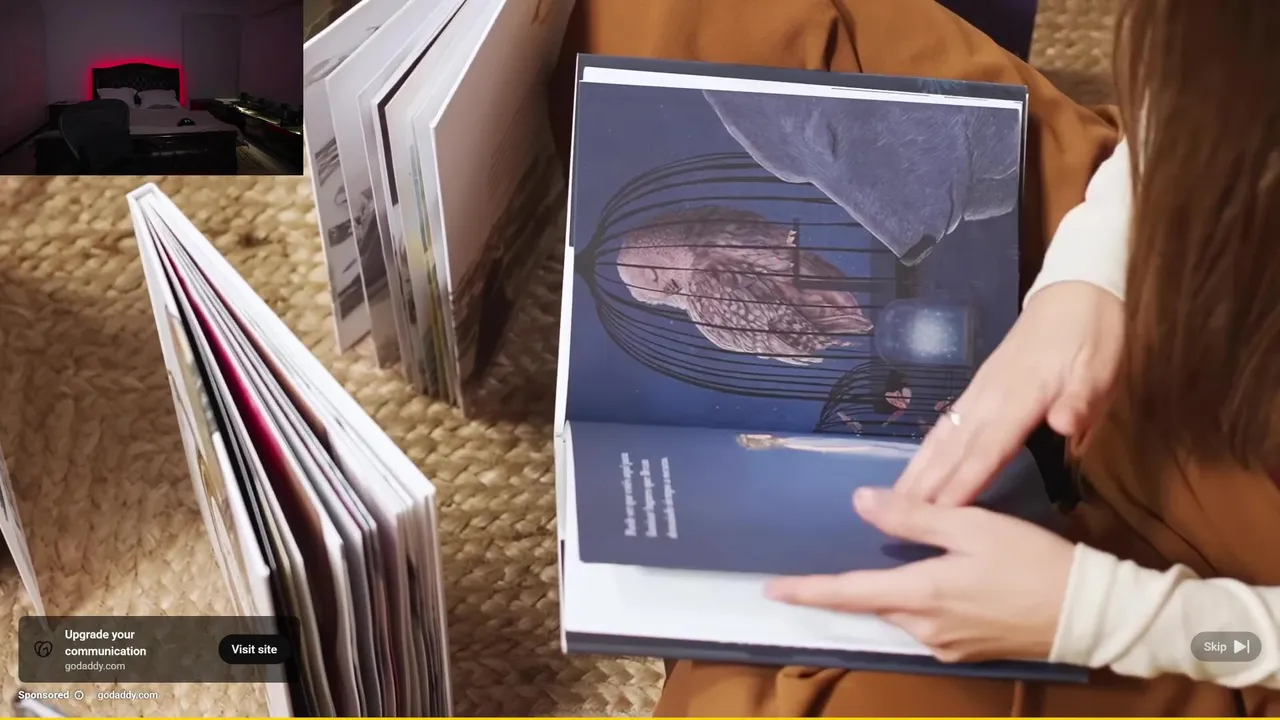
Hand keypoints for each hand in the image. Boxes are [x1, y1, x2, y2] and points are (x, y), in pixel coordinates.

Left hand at [766, 487, 1073, 662]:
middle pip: (871, 605)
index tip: (770, 590)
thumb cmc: (1032, 561)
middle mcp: (925, 628)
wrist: (1089, 614)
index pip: (847, 595)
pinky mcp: (966, 650)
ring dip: (886, 593)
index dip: (807, 591)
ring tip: (884, 565)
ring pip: (899, 614)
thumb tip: (861, 502)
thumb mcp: (973, 527)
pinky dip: (916, 602)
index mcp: (921, 594)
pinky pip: (926, 624)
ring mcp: (946, 644)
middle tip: (820, 568)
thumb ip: (914, 517)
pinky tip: (930, 581)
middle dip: (846, 589)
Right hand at [895, 281, 1123, 504]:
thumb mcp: (1100, 366)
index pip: (989, 447)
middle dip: (926, 483)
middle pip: (954, 447)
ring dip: (918, 468)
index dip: (964, 481)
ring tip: (895, 498)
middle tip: (897, 516)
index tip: (939, 512)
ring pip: (943, 436)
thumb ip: (1081, 398)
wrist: (1074, 293)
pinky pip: (946, 424)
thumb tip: (1064, 425)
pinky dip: (927, 448)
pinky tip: (917, 465)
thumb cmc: (1092, 337)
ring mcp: (980, 391)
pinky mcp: (977, 388)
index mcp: (1024, 396)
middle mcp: (991, 397)